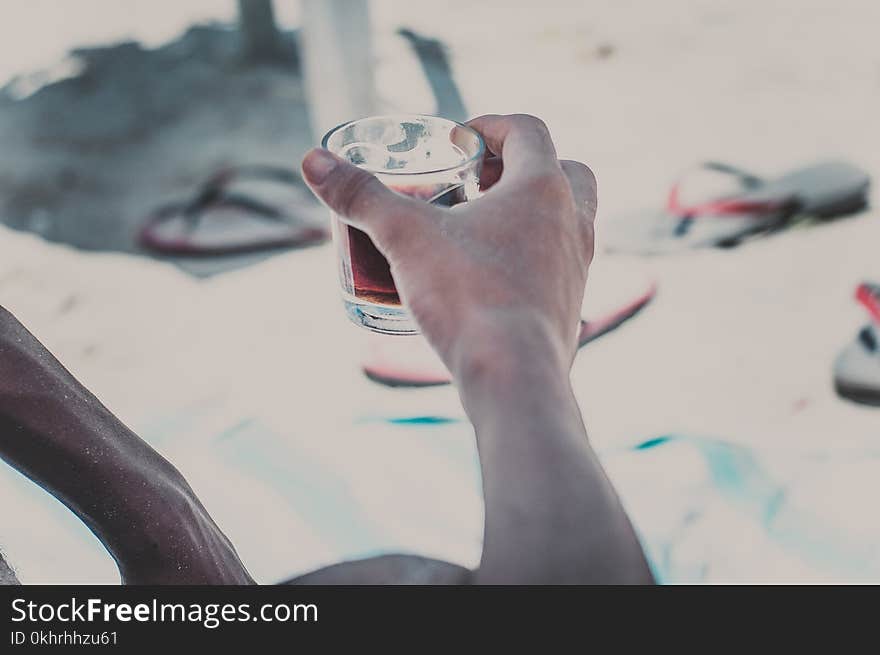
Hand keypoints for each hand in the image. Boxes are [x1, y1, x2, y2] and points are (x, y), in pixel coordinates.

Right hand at [301, 114, 595, 381]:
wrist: (513, 377)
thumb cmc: (467, 297)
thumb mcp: (405, 238)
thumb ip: (361, 196)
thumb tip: (313, 160)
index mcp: (543, 188)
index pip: (528, 130)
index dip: (490, 125)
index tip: (457, 141)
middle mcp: (572, 221)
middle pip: (564, 169)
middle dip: (521, 166)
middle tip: (476, 181)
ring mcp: (577, 266)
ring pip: (568, 219)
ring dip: (533, 211)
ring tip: (481, 226)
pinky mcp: (569, 305)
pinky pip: (559, 263)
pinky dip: (532, 255)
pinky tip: (490, 276)